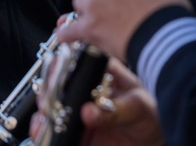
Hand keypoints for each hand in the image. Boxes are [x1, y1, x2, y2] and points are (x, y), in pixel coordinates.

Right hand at [29, 57, 163, 145]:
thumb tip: (88, 112)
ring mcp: (80, 109)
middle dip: (48, 85)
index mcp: (103, 72)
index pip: (79, 58)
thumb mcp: (138, 108)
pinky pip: (55, 127)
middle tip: (47, 95)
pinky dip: (44, 127)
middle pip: (59, 80)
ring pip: (52, 102)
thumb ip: (116, 110)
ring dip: (43, 106)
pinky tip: (42, 127)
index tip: (54, 65)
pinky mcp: (77, 130)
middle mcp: (88, 89)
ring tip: (45, 112)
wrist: (153, 141)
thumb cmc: (151, 116)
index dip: (63, 59)